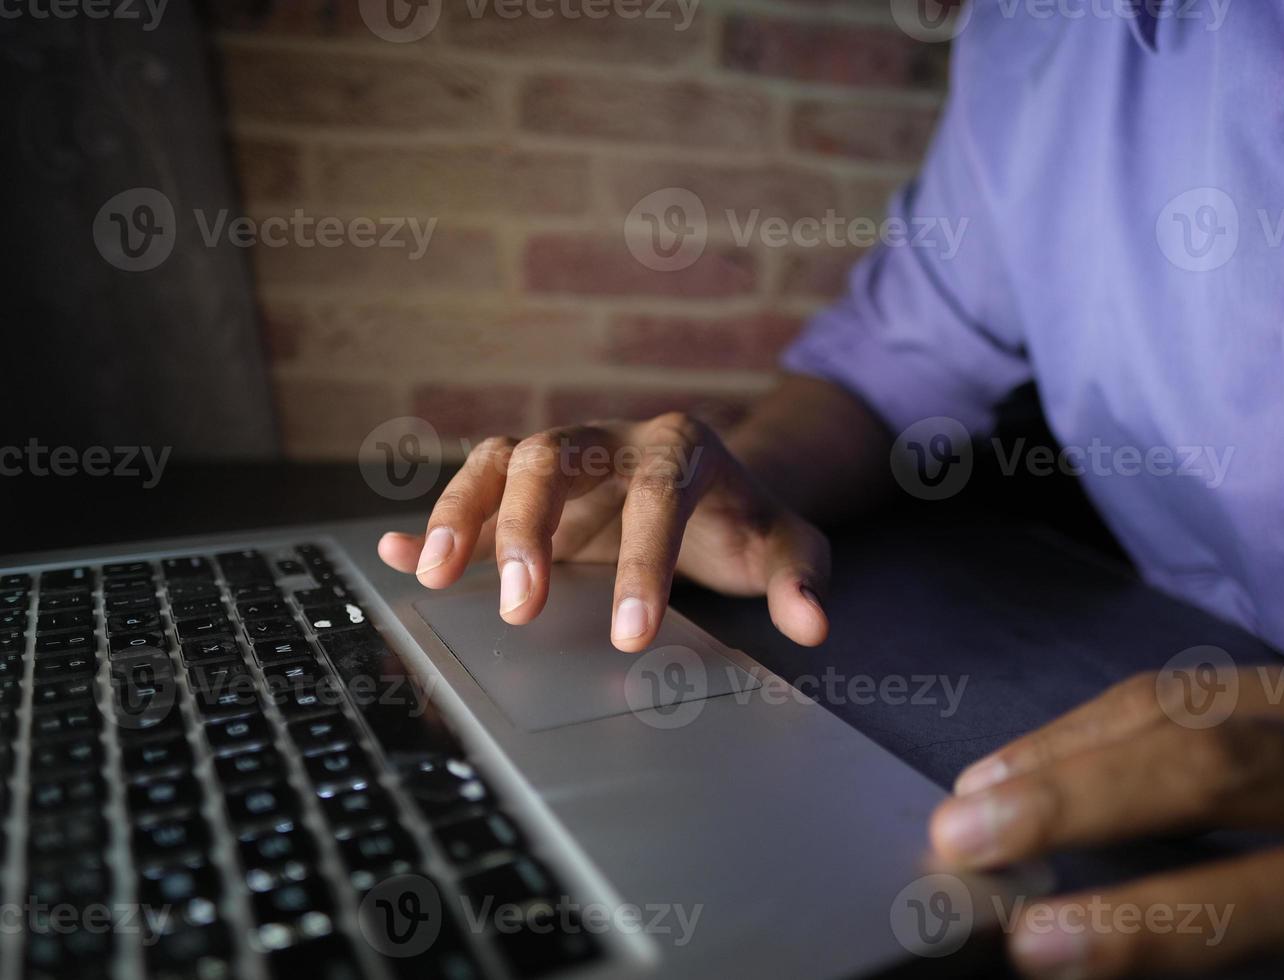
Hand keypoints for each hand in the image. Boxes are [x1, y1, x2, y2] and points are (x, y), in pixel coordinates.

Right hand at [378, 412, 829, 651]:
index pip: (656, 493)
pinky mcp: (530, 490)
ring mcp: (565, 460)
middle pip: (555, 455)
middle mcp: (612, 440)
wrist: (715, 489)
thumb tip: (814, 624)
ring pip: (501, 459)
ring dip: (463, 512)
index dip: (642, 562)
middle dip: (530, 525)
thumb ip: (802, 577)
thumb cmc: (747, 523)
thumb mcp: (789, 546)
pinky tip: (398, 554)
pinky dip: (435, 519)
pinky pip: (474, 491)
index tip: (631, 634)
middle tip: (523, 607)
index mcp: (681, 447)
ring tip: (432, 575)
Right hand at [930, 663, 1283, 977]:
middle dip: (1078, 799)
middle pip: (1228, 761)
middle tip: (960, 841)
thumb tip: (1090, 958)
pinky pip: (1201, 683)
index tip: (1038, 950)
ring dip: (1070, 747)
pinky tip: (1046, 755)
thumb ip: (1278, 961)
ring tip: (974, 797)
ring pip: (1195, 699)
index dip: (1158, 924)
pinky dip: (1106, 719)